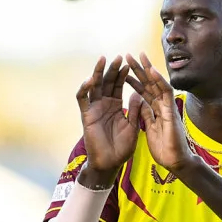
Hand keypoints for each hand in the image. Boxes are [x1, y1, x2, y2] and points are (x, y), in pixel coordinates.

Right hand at [76, 56, 142, 181]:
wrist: (110, 164)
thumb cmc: (122, 148)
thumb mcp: (133, 127)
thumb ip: (135, 111)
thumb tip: (138, 93)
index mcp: (116, 106)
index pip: (118, 85)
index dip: (123, 74)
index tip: (129, 63)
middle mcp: (104, 105)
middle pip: (106, 82)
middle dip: (112, 69)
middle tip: (118, 57)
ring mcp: (94, 109)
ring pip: (94, 86)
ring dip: (98, 73)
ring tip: (103, 60)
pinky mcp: (86, 115)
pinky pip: (82, 99)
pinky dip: (85, 88)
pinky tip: (90, 80)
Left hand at [125, 53, 195, 172]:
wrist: (175, 162)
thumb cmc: (165, 149)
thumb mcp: (150, 129)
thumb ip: (146, 116)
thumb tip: (141, 104)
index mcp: (155, 110)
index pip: (143, 91)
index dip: (134, 80)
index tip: (123, 71)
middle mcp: (162, 105)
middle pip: (149, 83)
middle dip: (138, 69)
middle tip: (128, 55)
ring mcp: (167, 106)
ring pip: (157, 83)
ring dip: (147, 69)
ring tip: (138, 55)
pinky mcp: (171, 111)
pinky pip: (165, 92)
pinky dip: (159, 81)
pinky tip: (151, 70)